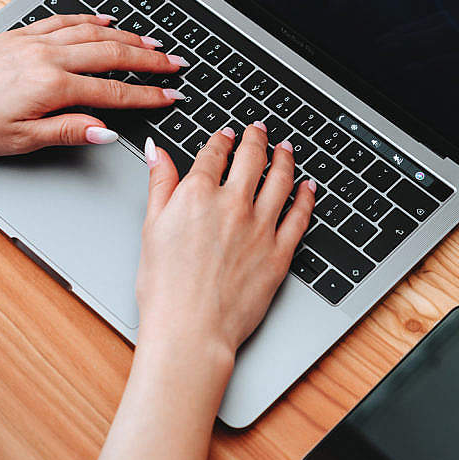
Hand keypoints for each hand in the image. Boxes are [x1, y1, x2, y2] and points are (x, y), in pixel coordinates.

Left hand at [0, 14, 188, 155]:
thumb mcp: (20, 141)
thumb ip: (67, 132)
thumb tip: (105, 131)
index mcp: (52, 87)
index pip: (113, 92)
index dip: (147, 96)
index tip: (171, 96)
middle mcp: (48, 57)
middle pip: (111, 55)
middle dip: (149, 60)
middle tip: (176, 63)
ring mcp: (35, 41)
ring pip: (92, 33)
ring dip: (127, 37)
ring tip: (153, 43)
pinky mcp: (21, 35)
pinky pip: (65, 21)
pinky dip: (90, 19)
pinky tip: (106, 20)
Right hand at [135, 123, 316, 355]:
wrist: (191, 329)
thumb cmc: (165, 288)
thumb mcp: (150, 228)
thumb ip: (159, 185)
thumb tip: (156, 153)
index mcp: (198, 194)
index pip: (214, 154)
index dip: (221, 140)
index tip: (226, 135)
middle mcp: (233, 204)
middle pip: (251, 159)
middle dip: (256, 139)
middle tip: (258, 130)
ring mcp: (261, 227)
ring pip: (280, 180)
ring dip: (284, 159)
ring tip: (286, 149)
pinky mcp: (280, 253)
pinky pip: (300, 216)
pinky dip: (306, 197)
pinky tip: (307, 188)